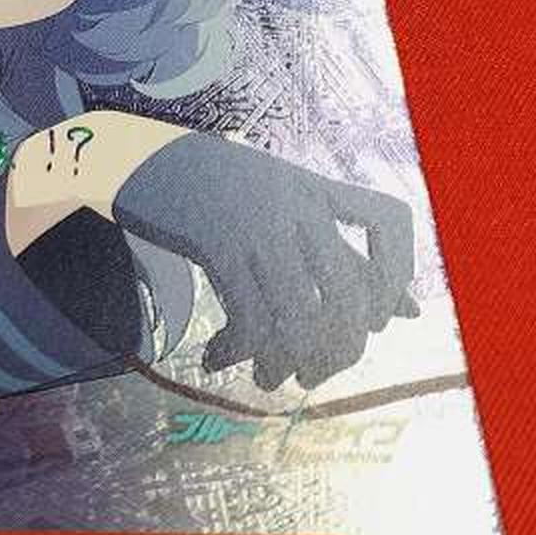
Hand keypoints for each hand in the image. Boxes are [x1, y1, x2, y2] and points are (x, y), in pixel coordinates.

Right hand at [110, 132, 416, 389]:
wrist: (129, 156)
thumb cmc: (203, 186)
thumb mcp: (272, 202)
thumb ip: (333, 249)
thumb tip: (406, 313)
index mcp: (313, 188)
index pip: (391, 221)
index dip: (397, 276)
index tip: (375, 313)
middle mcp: (295, 204)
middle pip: (352, 294)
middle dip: (340, 351)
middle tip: (311, 372)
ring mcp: (257, 223)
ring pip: (302, 317)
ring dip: (287, 363)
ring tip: (267, 377)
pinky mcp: (216, 244)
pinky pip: (248, 318)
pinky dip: (238, 352)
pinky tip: (217, 357)